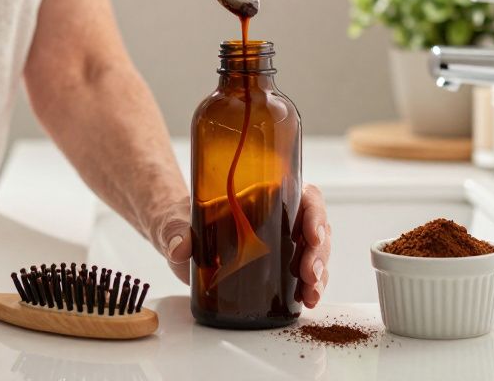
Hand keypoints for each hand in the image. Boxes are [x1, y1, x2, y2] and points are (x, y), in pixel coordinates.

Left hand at [146, 184, 332, 308]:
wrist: (174, 239)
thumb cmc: (180, 220)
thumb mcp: (174, 220)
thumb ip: (174, 229)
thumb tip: (180, 247)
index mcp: (263, 194)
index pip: (303, 195)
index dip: (314, 213)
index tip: (312, 235)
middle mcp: (278, 215)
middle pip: (315, 227)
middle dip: (318, 252)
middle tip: (310, 274)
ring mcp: (279, 241)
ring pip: (314, 251)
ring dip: (319, 273)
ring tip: (311, 293)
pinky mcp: (275, 265)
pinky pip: (303, 272)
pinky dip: (310, 286)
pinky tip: (308, 299)